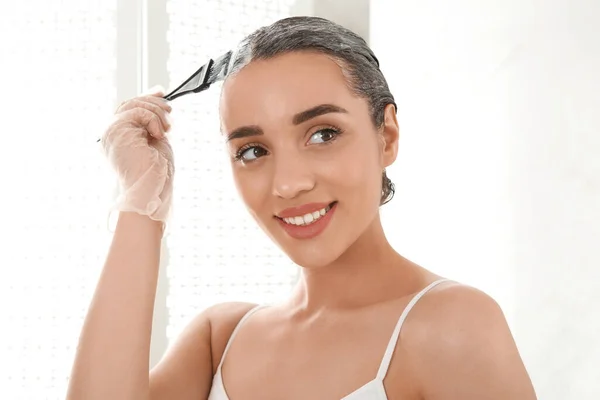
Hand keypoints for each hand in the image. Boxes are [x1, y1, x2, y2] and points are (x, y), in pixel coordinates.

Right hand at [100, 88, 173, 223]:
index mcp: (119, 136)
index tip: (162, 92)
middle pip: (130, 103)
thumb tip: (158, 95)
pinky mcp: (117, 131)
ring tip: (165, 130)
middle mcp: (111, 133)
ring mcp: (112, 132)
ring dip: (157, 113)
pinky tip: (158, 134)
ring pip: (135, 104)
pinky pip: (138, 112)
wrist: (152, 189)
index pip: (128, 108)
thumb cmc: (156, 173)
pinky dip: (153, 119)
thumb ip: (153, 120)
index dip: (146, 97)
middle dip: (154, 103)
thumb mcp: (156, 139)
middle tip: (170, 113)